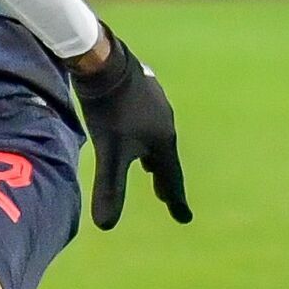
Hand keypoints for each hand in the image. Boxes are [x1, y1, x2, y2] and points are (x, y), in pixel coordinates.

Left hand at [69, 24, 191, 230]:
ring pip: (157, 137)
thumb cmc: (109, 110)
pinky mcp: (143, 88)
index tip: (183, 218)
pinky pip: (148, 118)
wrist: (105, 63)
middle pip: (165, 157)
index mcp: (163, 140)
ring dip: (153, 156)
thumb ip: (109, 187)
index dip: (174, 200)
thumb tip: (105, 226)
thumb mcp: (110, 152)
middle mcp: (166, 121)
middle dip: (163, 178)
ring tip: (147, 165)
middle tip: (162, 197)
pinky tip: (134, 128)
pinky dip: (143, 134)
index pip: (171, 178)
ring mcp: (156, 102)